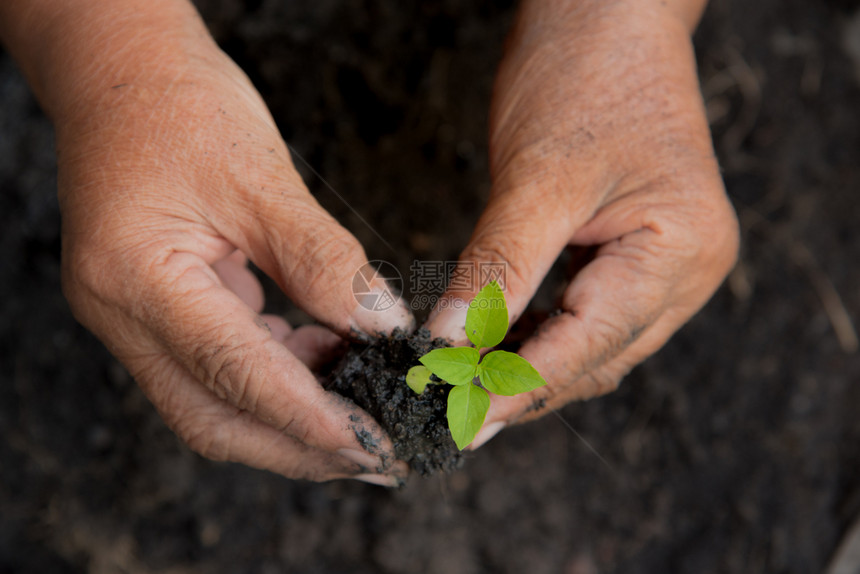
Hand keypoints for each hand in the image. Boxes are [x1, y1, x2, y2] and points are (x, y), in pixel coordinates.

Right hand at [13, 0, 412, 482]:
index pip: (232, 374)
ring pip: (216, 405)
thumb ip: (322, 261)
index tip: (375, 443)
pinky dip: (278, 377)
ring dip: (293, 418)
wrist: (122, 76)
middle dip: (301, 447)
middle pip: (215, 419)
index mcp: (136, 278)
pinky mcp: (158, 311)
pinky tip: (327, 358)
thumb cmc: (182, 108)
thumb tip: (382, 327)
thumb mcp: (261, 178)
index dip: (308, 419)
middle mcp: (123, 314)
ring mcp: (134, 319)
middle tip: (379, 454)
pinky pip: (218, 368)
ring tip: (366, 409)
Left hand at [426, 0, 738, 446]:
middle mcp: (686, 272)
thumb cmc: (583, 77)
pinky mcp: (638, 255)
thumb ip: (497, 269)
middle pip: (594, 358)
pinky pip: (587, 316)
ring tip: (466, 389)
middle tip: (453, 415)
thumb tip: (449, 343)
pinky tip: (496, 345)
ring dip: (528, 369)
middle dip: (521, 390)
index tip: (458, 420)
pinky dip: (539, 335)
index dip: (517, 390)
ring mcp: (668, 266)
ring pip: (590, 346)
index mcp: (679, 253)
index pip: (589, 347)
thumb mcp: (536, 180)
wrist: (608, 16)